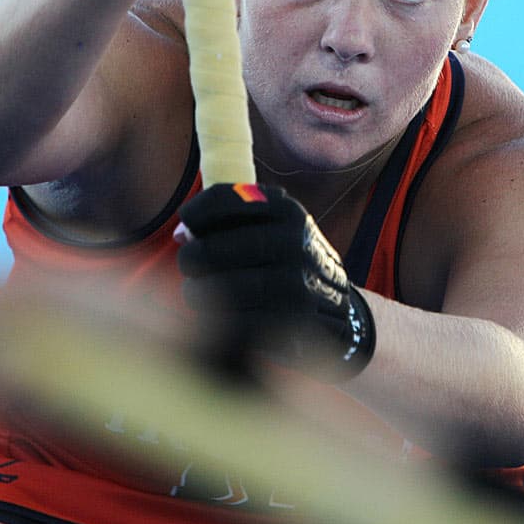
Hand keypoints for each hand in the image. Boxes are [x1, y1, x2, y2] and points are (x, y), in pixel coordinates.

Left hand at [176, 183, 375, 381]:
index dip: (198, 211)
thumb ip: (230, 222)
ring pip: (222, 288)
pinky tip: (213, 315)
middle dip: (192, 257)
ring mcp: (295, 284)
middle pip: (217, 248)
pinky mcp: (291, 322)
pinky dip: (218, 318)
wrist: (339, 309)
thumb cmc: (289, 262)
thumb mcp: (275, 228)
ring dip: (197, 292)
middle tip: (187, 264)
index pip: (228, 200)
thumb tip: (183, 234)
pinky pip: (237, 321)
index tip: (185, 225)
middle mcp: (294, 243)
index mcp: (288, 212)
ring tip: (193, 291)